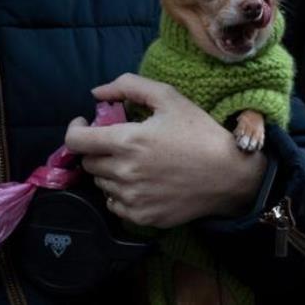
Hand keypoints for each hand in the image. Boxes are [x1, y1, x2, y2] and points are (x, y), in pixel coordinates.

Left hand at [65, 73, 267, 228]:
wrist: (229, 174)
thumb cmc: (200, 132)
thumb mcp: (169, 97)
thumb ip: (129, 87)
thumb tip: (96, 92)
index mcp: (127, 142)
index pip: (76, 140)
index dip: (75, 128)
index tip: (86, 123)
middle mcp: (124, 173)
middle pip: (88, 162)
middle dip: (97, 148)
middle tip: (119, 141)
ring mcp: (132, 199)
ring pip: (101, 183)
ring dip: (109, 170)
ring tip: (134, 161)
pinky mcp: (142, 217)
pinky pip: (115, 205)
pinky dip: (120, 192)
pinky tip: (141, 182)